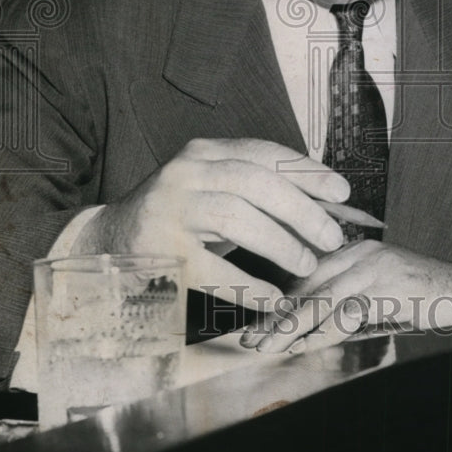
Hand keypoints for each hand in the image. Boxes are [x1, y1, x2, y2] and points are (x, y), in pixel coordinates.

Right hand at [73, 138, 349, 310]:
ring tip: (306, 265)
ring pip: (237, 218)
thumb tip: (328, 203)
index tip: (341, 192)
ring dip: (280, 243)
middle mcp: (185, 173)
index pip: (263, 153)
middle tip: (331, 237)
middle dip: (302, 210)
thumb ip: (261, 191)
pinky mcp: (158, 251)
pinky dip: (248, 286)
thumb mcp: (216, 190)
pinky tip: (272, 298)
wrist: (109, 241)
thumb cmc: (180, 218)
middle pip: (256, 182)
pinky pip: (213, 270)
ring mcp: (169, 210)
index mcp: (203, 152)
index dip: (307, 171)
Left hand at [240, 240, 451, 352]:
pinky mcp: (387, 286)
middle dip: (276, 314)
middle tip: (250, 339)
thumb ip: (345, 304)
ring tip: (265, 345)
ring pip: (320, 298)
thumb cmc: (421, 298)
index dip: (279, 300)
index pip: (307, 274)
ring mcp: (374, 267)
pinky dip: (320, 332)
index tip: (255, 323)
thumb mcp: (378, 295)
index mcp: (355, 250)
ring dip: (289, 325)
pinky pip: (346, 312)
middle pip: (307, 284)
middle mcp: (360, 252)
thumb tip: (305, 330)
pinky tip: (301, 345)